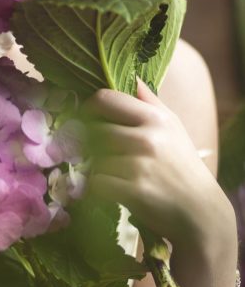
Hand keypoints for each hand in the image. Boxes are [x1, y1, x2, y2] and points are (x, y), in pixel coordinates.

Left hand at [82, 78, 229, 251]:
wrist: (199, 211)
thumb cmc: (182, 166)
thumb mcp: (173, 127)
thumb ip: (149, 101)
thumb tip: (131, 75)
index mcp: (155, 118)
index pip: (105, 98)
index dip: (89, 107)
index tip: (87, 117)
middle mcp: (147, 138)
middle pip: (95, 130)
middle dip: (93, 143)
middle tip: (100, 153)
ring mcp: (140, 165)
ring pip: (95, 158)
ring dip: (98, 168)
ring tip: (115, 175)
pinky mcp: (134, 190)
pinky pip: (97, 182)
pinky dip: (100, 188)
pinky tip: (114, 189)